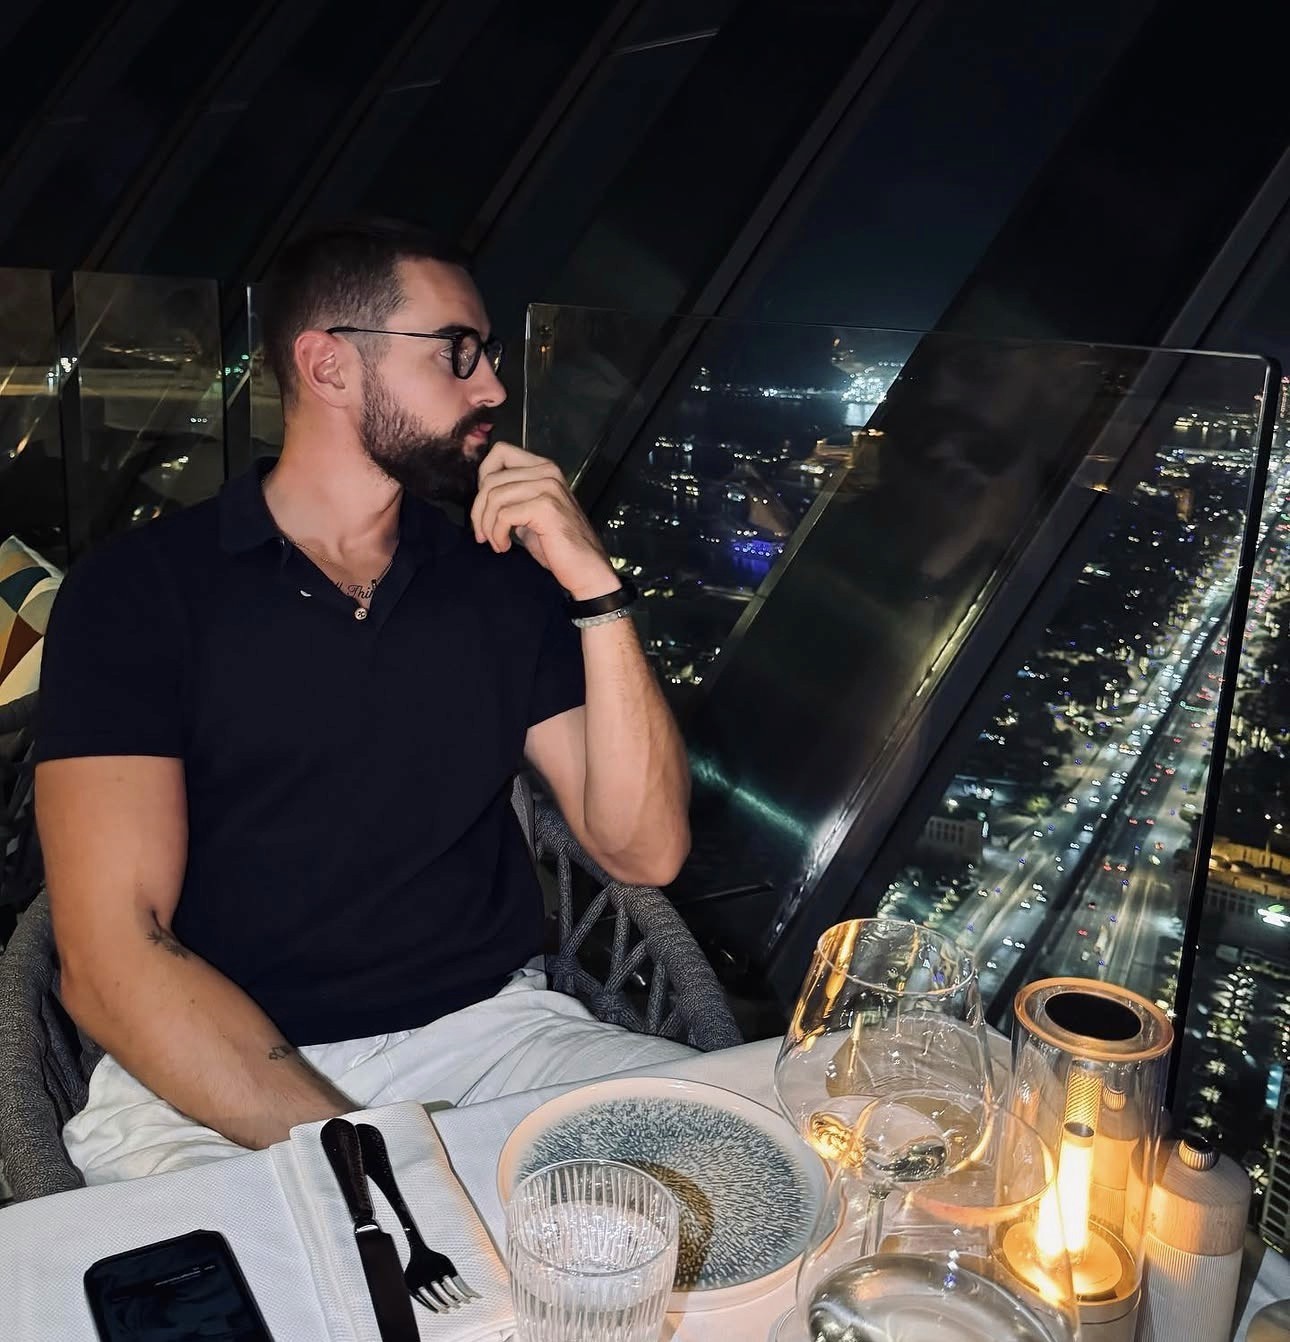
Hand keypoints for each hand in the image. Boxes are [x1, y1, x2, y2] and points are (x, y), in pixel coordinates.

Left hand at [470, 441, 618, 598]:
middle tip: (482, 533)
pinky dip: (497, 534)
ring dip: (487, 525)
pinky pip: (503, 516)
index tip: (484, 504)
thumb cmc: (558, 545)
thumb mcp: (530, 512)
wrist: (585, 568)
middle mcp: (547, 472)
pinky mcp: (545, 507)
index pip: (500, 452)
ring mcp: (547, 488)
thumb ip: (512, 497)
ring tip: (496, 542)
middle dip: (478, 510)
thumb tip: (483, 496)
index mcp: (544, 468)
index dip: (483, 476)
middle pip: (491, 478)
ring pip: (494, 497)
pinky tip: (504, 546)